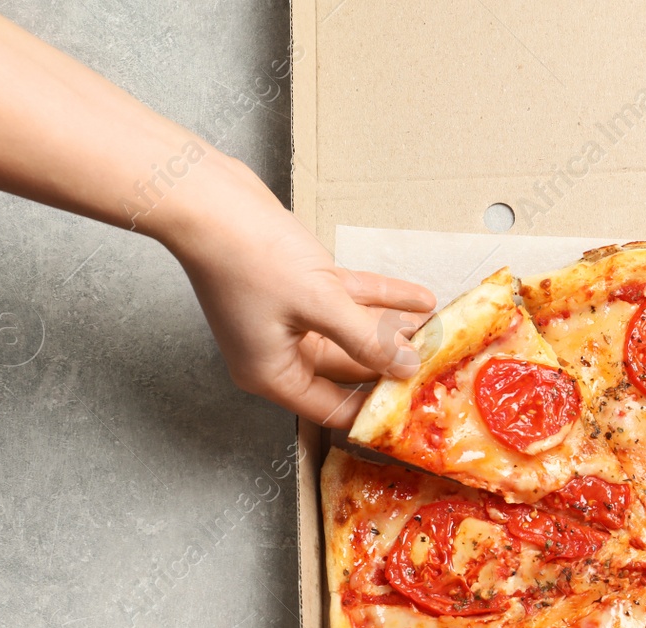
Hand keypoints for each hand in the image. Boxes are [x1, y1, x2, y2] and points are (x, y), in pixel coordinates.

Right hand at [162, 168, 434, 428]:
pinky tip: (418, 298)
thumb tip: (406, 368)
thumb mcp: (319, 304)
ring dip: (393, 329)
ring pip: (352, 332)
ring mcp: (288, 318)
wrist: (207, 198)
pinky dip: (380, 299)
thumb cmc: (247, 256)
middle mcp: (279, 352)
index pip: (333, 408)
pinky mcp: (297, 286)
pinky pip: (346, 301)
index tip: (413, 410)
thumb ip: (367, 339)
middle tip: (435, 366)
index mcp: (272, 373)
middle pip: (347, 370)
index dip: (374, 410)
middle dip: (392, 364)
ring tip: (438, 331)